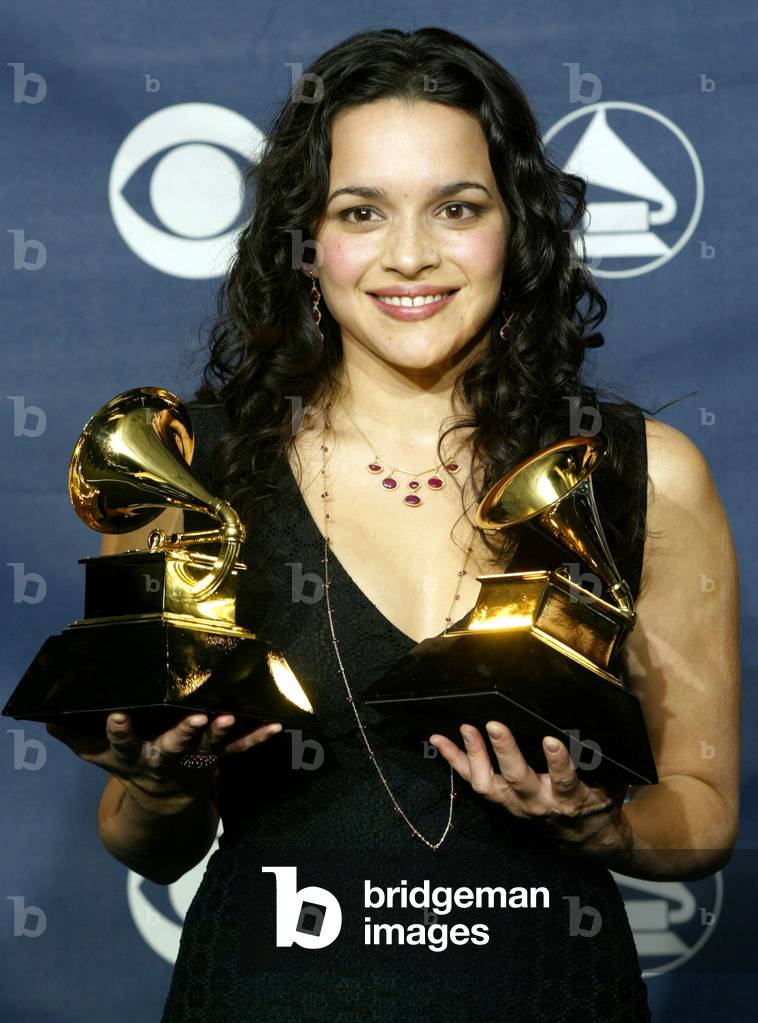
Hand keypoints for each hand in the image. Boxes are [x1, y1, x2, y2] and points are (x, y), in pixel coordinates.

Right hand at [46, 711, 282, 802]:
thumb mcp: (101, 758)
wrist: (164, 805)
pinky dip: (258, 738)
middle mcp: (165, 760)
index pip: (123, 744)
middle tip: (196, 719)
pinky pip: (240, 751)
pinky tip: (276, 726)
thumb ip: (76, 738)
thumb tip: (47, 718)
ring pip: (209, 748)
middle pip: (172, 747)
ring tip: (229, 717)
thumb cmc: (131, 768)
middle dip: (183, 734)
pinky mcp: (217, 761)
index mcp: (136, 757)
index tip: (118, 715)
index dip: (120, 731)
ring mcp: (195, 763)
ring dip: (220, 733)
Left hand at [429, 721, 631, 858]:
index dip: (558, 762)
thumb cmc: (598, 801)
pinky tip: (439, 739)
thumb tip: (607, 715)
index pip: (565, 780)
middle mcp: (539, 803)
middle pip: (518, 779)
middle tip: (495, 725)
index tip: (552, 740)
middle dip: (506, 752)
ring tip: (466, 728)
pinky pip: (473, 782)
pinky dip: (455, 760)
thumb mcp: (611, 782)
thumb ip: (606, 757)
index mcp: (570, 798)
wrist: (586, 840)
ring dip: (475, 755)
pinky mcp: (500, 801)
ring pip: (490, 784)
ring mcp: (515, 804)